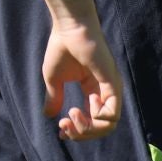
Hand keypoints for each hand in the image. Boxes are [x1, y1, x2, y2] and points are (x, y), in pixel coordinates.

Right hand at [41, 17, 122, 141]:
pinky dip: (97, 117)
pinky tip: (84, 105)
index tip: (61, 130)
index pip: (93, 121)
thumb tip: (48, 116)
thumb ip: (54, 97)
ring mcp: (111, 90)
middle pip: (102, 128)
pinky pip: (112, 113)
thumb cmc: (62, 48)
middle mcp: (105, 93)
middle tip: (64, 125)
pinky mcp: (113, 84)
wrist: (69, 28)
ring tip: (71, 113)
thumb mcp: (53, 79)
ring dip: (87, 127)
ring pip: (108, 125)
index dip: (78, 130)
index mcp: (93, 91)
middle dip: (82, 133)